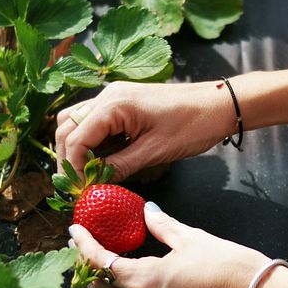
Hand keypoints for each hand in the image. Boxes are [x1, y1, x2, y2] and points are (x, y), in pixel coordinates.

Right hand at [55, 80, 237, 179]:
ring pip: (78, 123)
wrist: (220, 104)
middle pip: (68, 127)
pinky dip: (95, 142)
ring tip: (90, 175)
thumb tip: (95, 186)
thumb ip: (120, 167)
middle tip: (79, 186)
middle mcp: (108, 96)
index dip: (73, 168)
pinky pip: (97, 122)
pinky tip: (105, 161)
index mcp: (113, 105)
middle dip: (70, 158)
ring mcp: (115, 97)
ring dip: (80, 149)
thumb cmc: (192, 125)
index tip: (80, 191)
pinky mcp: (124, 103)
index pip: (75, 139)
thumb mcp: (154, 152)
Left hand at [68, 202, 270, 287]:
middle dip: (88, 263)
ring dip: (104, 278)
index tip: (74, 228)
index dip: (84, 243)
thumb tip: (146, 212)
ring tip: (102, 255)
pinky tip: (128, 273)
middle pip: (101, 285)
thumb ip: (162, 225)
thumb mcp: (190, 238)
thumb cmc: (225, 266)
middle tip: (83, 241)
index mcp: (143, 280)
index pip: (100, 261)